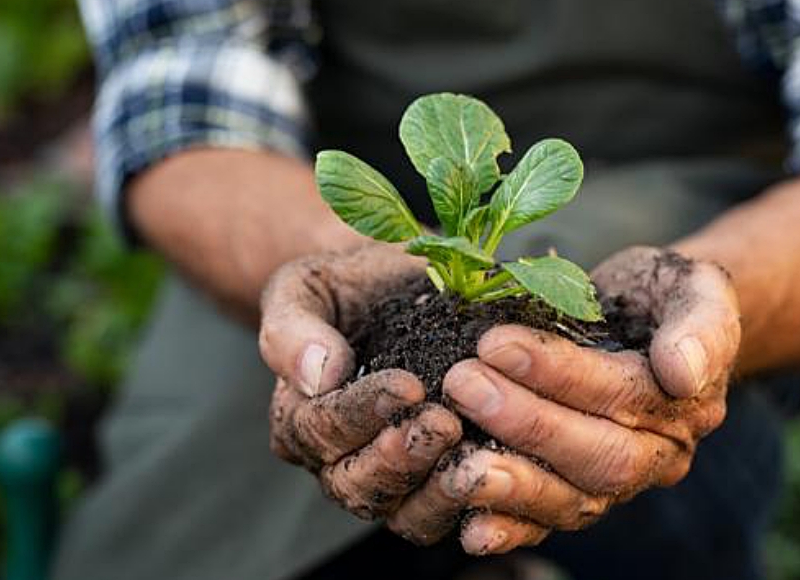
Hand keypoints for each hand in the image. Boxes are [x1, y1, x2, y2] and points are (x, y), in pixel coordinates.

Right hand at [259, 245, 463, 518]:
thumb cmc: (348, 286)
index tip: (407, 386)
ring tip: (474, 460)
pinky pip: (450, 514)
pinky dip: (477, 505)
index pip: (321, 429)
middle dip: (401, 458)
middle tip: (444, 424)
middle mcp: (338, 462)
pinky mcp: (438, 487)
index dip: (362, 412)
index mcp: (300, 418)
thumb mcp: (307, 288)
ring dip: (438, 493)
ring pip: (405, 513)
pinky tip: (505, 476)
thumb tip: (319, 375)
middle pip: (357, 484)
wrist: (399, 288)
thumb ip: (294, 328)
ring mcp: (391, 482)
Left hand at [385, 246, 739, 553]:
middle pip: (598, 456)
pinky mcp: (582, 493)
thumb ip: (702, 325)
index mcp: (690, 404)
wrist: (652, 318)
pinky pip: (551, 522)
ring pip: (574, 499)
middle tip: (462, 383)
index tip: (496, 342)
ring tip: (455, 458)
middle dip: (525, 423)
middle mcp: (661, 454)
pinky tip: (471, 529)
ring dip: (513, 483)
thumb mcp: (697, 287)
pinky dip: (512, 529)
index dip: (558, 373)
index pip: (623, 395)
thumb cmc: (666, 294)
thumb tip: (683, 373)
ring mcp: (621, 482)